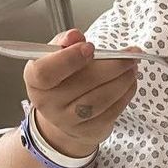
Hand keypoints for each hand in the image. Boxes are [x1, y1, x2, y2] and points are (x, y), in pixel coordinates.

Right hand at [23, 28, 138, 158]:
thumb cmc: (62, 78)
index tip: (90, 47)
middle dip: (112, 66)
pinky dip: (125, 95)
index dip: (69, 58)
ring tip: (132, 67)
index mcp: (35, 80)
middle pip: (82, 84)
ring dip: (122, 81)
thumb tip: (75, 36)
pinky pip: (111, 112)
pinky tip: (129, 83)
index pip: (46, 72)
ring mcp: (68, 121)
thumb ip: (65, 42)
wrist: (63, 115)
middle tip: (129, 55)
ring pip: (100, 100)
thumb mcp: (56, 56)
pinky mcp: (88, 131)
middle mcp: (48, 103)